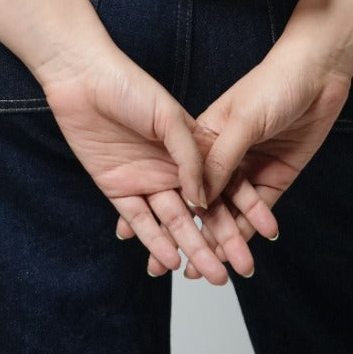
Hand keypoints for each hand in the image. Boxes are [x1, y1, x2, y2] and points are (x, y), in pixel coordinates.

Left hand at [42, 40, 272, 286]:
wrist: (83, 78)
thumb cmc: (130, 86)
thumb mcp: (169, 117)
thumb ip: (189, 157)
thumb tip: (202, 198)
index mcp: (191, 146)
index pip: (225, 183)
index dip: (247, 208)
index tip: (269, 231)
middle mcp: (171, 168)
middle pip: (203, 211)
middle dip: (225, 240)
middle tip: (245, 269)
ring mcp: (145, 180)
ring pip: (174, 223)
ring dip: (193, 249)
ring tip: (214, 275)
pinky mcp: (117, 189)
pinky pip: (140, 221)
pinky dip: (156, 241)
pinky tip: (173, 260)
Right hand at [115, 38, 352, 278]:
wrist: (319, 72)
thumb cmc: (274, 84)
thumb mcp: (242, 120)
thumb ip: (221, 159)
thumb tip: (198, 198)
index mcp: (205, 136)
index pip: (182, 182)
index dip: (164, 211)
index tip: (144, 241)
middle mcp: (224, 156)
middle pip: (204, 203)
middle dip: (187, 236)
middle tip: (170, 269)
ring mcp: (250, 168)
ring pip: (230, 213)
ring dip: (217, 242)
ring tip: (202, 271)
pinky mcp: (275, 176)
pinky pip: (258, 211)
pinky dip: (247, 232)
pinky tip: (235, 252)